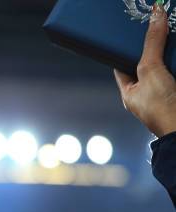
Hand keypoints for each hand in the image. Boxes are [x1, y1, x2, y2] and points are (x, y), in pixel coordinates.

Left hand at [114, 4, 175, 136]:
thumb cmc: (162, 109)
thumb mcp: (151, 70)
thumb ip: (152, 45)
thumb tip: (155, 19)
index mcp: (129, 92)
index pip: (123, 66)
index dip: (127, 50)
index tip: (134, 35)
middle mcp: (145, 95)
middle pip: (148, 65)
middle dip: (155, 52)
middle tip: (160, 34)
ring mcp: (164, 95)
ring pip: (165, 70)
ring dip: (169, 59)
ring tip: (172, 44)